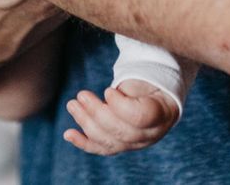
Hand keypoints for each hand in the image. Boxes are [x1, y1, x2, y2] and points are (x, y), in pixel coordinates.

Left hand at [63, 81, 179, 155]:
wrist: (157, 101)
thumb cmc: (149, 86)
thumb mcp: (147, 81)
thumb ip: (132, 89)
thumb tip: (109, 97)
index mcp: (161, 114)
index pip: (140, 117)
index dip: (120, 106)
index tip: (107, 90)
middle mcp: (150, 135)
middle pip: (121, 131)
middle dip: (97, 113)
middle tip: (81, 95)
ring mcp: (135, 144)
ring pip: (108, 141)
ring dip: (86, 123)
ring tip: (72, 104)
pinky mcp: (120, 147)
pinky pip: (101, 149)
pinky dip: (83, 143)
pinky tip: (68, 134)